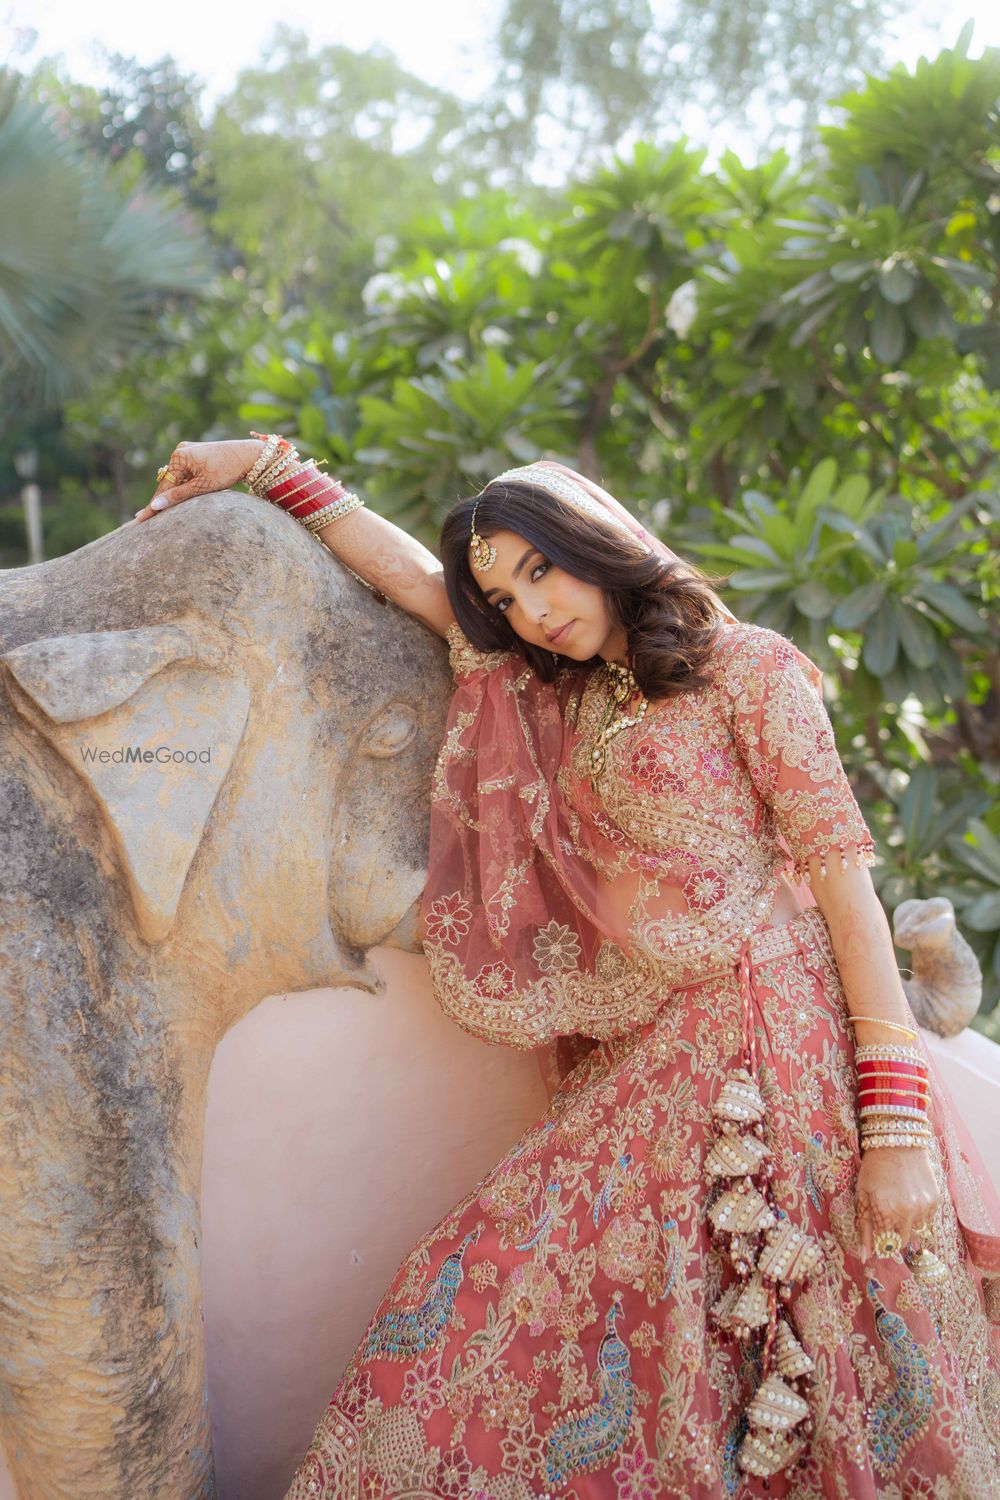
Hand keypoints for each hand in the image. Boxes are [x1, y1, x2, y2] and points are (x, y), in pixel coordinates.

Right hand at [131, 439, 264, 522]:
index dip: (154, 505)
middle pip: (168, 482)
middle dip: (162, 499)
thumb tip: (156, 505)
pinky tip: (177, 498)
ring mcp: (188, 451)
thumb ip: (179, 496)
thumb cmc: (228, 470)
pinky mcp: (196, 455)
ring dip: (175, 493)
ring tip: (158, 512)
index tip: (140, 519)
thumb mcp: (203, 486)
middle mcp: (180, 451)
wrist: (248, 455)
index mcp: (179, 457)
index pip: (163, 486)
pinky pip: (185, 474)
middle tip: (143, 518)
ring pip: (177, 479)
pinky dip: (184, 486)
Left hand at [854, 1145, 940, 1260]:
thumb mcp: (862, 1194)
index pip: (884, 1246)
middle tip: (887, 1218)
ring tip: (898, 1202)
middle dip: (893, 1235)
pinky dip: (919, 1215)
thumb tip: (864, 1257)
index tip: (877, 1236)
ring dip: (907, 1224)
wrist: (899, 1142)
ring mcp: (923, 1207)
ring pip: (916, 1232)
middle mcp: (906, 1213)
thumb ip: (864, 1228)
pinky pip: (928, 1220)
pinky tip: (910, 1197)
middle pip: (901, 1242)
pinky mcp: (936, 1201)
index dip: (879, 1242)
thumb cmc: (875, 1168)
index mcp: (884, 1211)